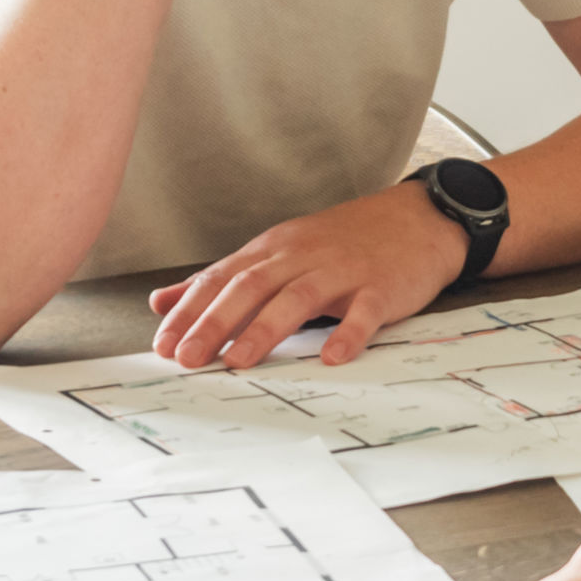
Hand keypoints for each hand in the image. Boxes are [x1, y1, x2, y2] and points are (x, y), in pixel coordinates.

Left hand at [150, 180, 472, 368]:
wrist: (417, 219)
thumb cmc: (342, 242)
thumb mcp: (278, 252)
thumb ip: (222, 279)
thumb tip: (163, 300)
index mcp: (274, 249)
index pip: (222, 278)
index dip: (191, 311)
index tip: (164, 345)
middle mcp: (303, 256)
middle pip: (252, 286)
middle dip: (215, 322)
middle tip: (189, 358)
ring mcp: (343, 270)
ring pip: (298, 297)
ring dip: (265, 329)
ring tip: (239, 361)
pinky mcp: (381, 286)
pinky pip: (364, 310)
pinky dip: (348, 332)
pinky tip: (332, 356)